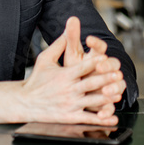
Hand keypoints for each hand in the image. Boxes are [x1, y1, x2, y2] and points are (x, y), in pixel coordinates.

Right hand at [0, 23, 123, 125]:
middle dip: (106, 79)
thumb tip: (70, 26)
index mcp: (65, 74)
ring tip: (118, 94)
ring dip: (107, 98)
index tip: (107, 57)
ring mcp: (70, 104)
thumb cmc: (36, 79)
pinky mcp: (70, 116)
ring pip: (92, 101)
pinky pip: (88, 118)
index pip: (84, 66)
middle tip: (118, 75)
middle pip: (91, 83)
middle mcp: (69, 89)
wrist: (25, 101)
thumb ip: (59, 44)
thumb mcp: (45, 58)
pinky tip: (112, 118)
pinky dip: (101, 119)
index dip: (96, 61)